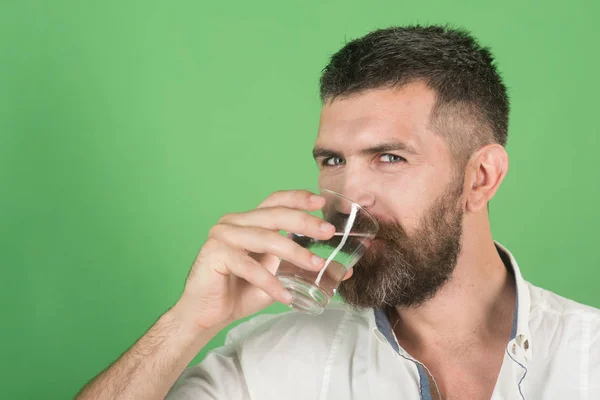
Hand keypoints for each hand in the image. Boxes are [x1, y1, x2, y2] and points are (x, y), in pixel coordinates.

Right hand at [175, 190, 335, 330]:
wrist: (207, 315)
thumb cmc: (240, 292)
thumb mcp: (278, 276)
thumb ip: (302, 269)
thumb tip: (343, 270)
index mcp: (248, 221)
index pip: (275, 201)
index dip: (298, 198)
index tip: (321, 203)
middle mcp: (234, 222)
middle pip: (273, 214)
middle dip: (304, 221)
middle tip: (328, 233)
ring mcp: (222, 235)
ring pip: (265, 238)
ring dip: (294, 253)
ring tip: (317, 266)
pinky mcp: (214, 253)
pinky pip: (248, 266)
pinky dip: (269, 281)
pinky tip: (284, 296)